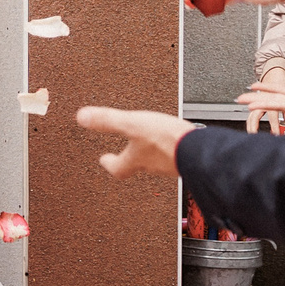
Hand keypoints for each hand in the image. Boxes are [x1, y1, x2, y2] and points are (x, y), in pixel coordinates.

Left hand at [74, 108, 192, 179]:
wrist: (201, 150)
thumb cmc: (168, 141)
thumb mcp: (131, 124)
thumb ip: (107, 120)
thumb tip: (83, 117)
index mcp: (136, 159)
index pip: (118, 168)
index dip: (110, 164)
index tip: (104, 159)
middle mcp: (153, 165)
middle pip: (137, 166)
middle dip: (131, 159)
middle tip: (126, 155)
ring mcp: (172, 164)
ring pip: (157, 161)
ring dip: (152, 154)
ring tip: (150, 146)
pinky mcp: (188, 159)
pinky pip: (176, 156)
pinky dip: (172, 150)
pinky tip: (176, 143)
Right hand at [234, 63, 284, 133]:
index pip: (281, 89)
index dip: (267, 86)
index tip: (254, 84)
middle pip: (273, 97)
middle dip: (256, 96)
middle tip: (241, 97)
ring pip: (273, 102)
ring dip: (257, 101)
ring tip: (243, 101)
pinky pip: (280, 106)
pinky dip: (266, 105)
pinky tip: (256, 105)